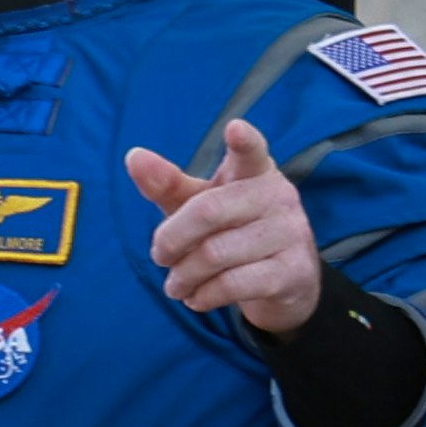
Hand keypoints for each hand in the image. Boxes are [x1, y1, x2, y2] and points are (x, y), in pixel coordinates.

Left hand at [132, 117, 323, 332]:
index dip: (244, 141)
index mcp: (255, 172)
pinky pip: (234, 284)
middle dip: (172, 239)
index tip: (235, 128)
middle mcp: (278, 196)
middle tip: (159, 257)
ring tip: (175, 285)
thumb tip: (133, 156)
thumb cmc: (234, 232)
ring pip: (216, 254)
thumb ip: (168, 184)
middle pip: (208, 211)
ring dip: (184, 276)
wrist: (286, 284)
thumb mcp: (200, 205)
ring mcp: (290, 234)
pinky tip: (196, 298)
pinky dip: (204, 295)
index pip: (252, 151)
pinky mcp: (292, 272)